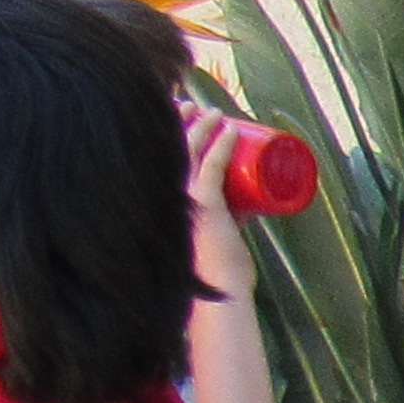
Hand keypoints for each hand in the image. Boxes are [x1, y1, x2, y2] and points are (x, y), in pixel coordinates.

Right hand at [179, 102, 256, 295]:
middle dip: (177, 122)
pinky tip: (229, 130)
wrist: (216, 296)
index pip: (159, 160)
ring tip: (214, 112)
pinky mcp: (204, 206)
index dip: (165, 136)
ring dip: (201, 127)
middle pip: (168, 149)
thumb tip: (244, 210)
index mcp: (164, 203)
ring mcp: (185, 200)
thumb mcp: (216, 240)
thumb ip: (225, 223)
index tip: (176, 117)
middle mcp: (168, 198)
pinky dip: (221, 146)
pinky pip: (212, 167)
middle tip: (189, 106)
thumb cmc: (217, 275)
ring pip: (188, 152)